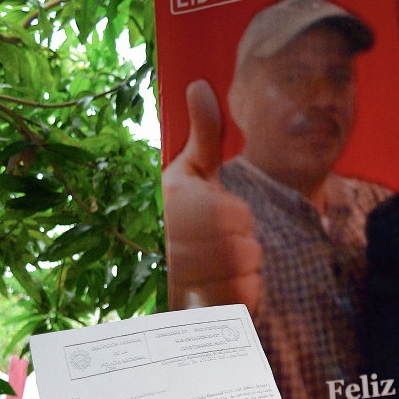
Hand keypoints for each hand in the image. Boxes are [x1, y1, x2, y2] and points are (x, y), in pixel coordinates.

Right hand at [162, 80, 262, 312]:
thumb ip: (205, 134)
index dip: (237, 219)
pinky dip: (240, 299)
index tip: (217, 219)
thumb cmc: (178, 218)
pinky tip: (218, 292)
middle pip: (245, 249)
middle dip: (243, 248)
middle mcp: (167, 244)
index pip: (237, 217)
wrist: (153, 277)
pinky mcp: (187, 314)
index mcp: (171, 206)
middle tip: (219, 246)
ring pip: (244, 277)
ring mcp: (175, 283)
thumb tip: (200, 84)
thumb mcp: (189, 172)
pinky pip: (238, 305)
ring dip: (242, 274)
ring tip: (217, 268)